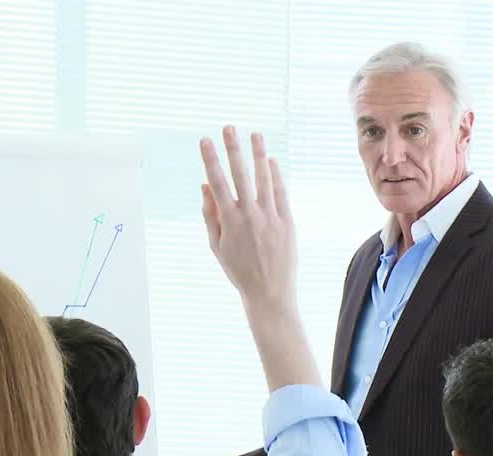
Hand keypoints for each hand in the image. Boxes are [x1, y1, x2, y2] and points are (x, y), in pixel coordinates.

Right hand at [199, 127, 295, 305]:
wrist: (269, 292)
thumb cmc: (239, 270)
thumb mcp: (217, 246)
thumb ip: (210, 214)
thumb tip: (205, 186)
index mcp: (229, 220)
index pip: (217, 182)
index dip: (210, 159)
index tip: (205, 140)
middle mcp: (250, 214)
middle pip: (240, 174)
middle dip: (233, 148)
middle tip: (229, 127)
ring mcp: (270, 217)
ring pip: (264, 178)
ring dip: (258, 154)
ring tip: (255, 134)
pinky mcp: (287, 222)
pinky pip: (281, 193)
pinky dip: (276, 175)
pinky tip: (271, 161)